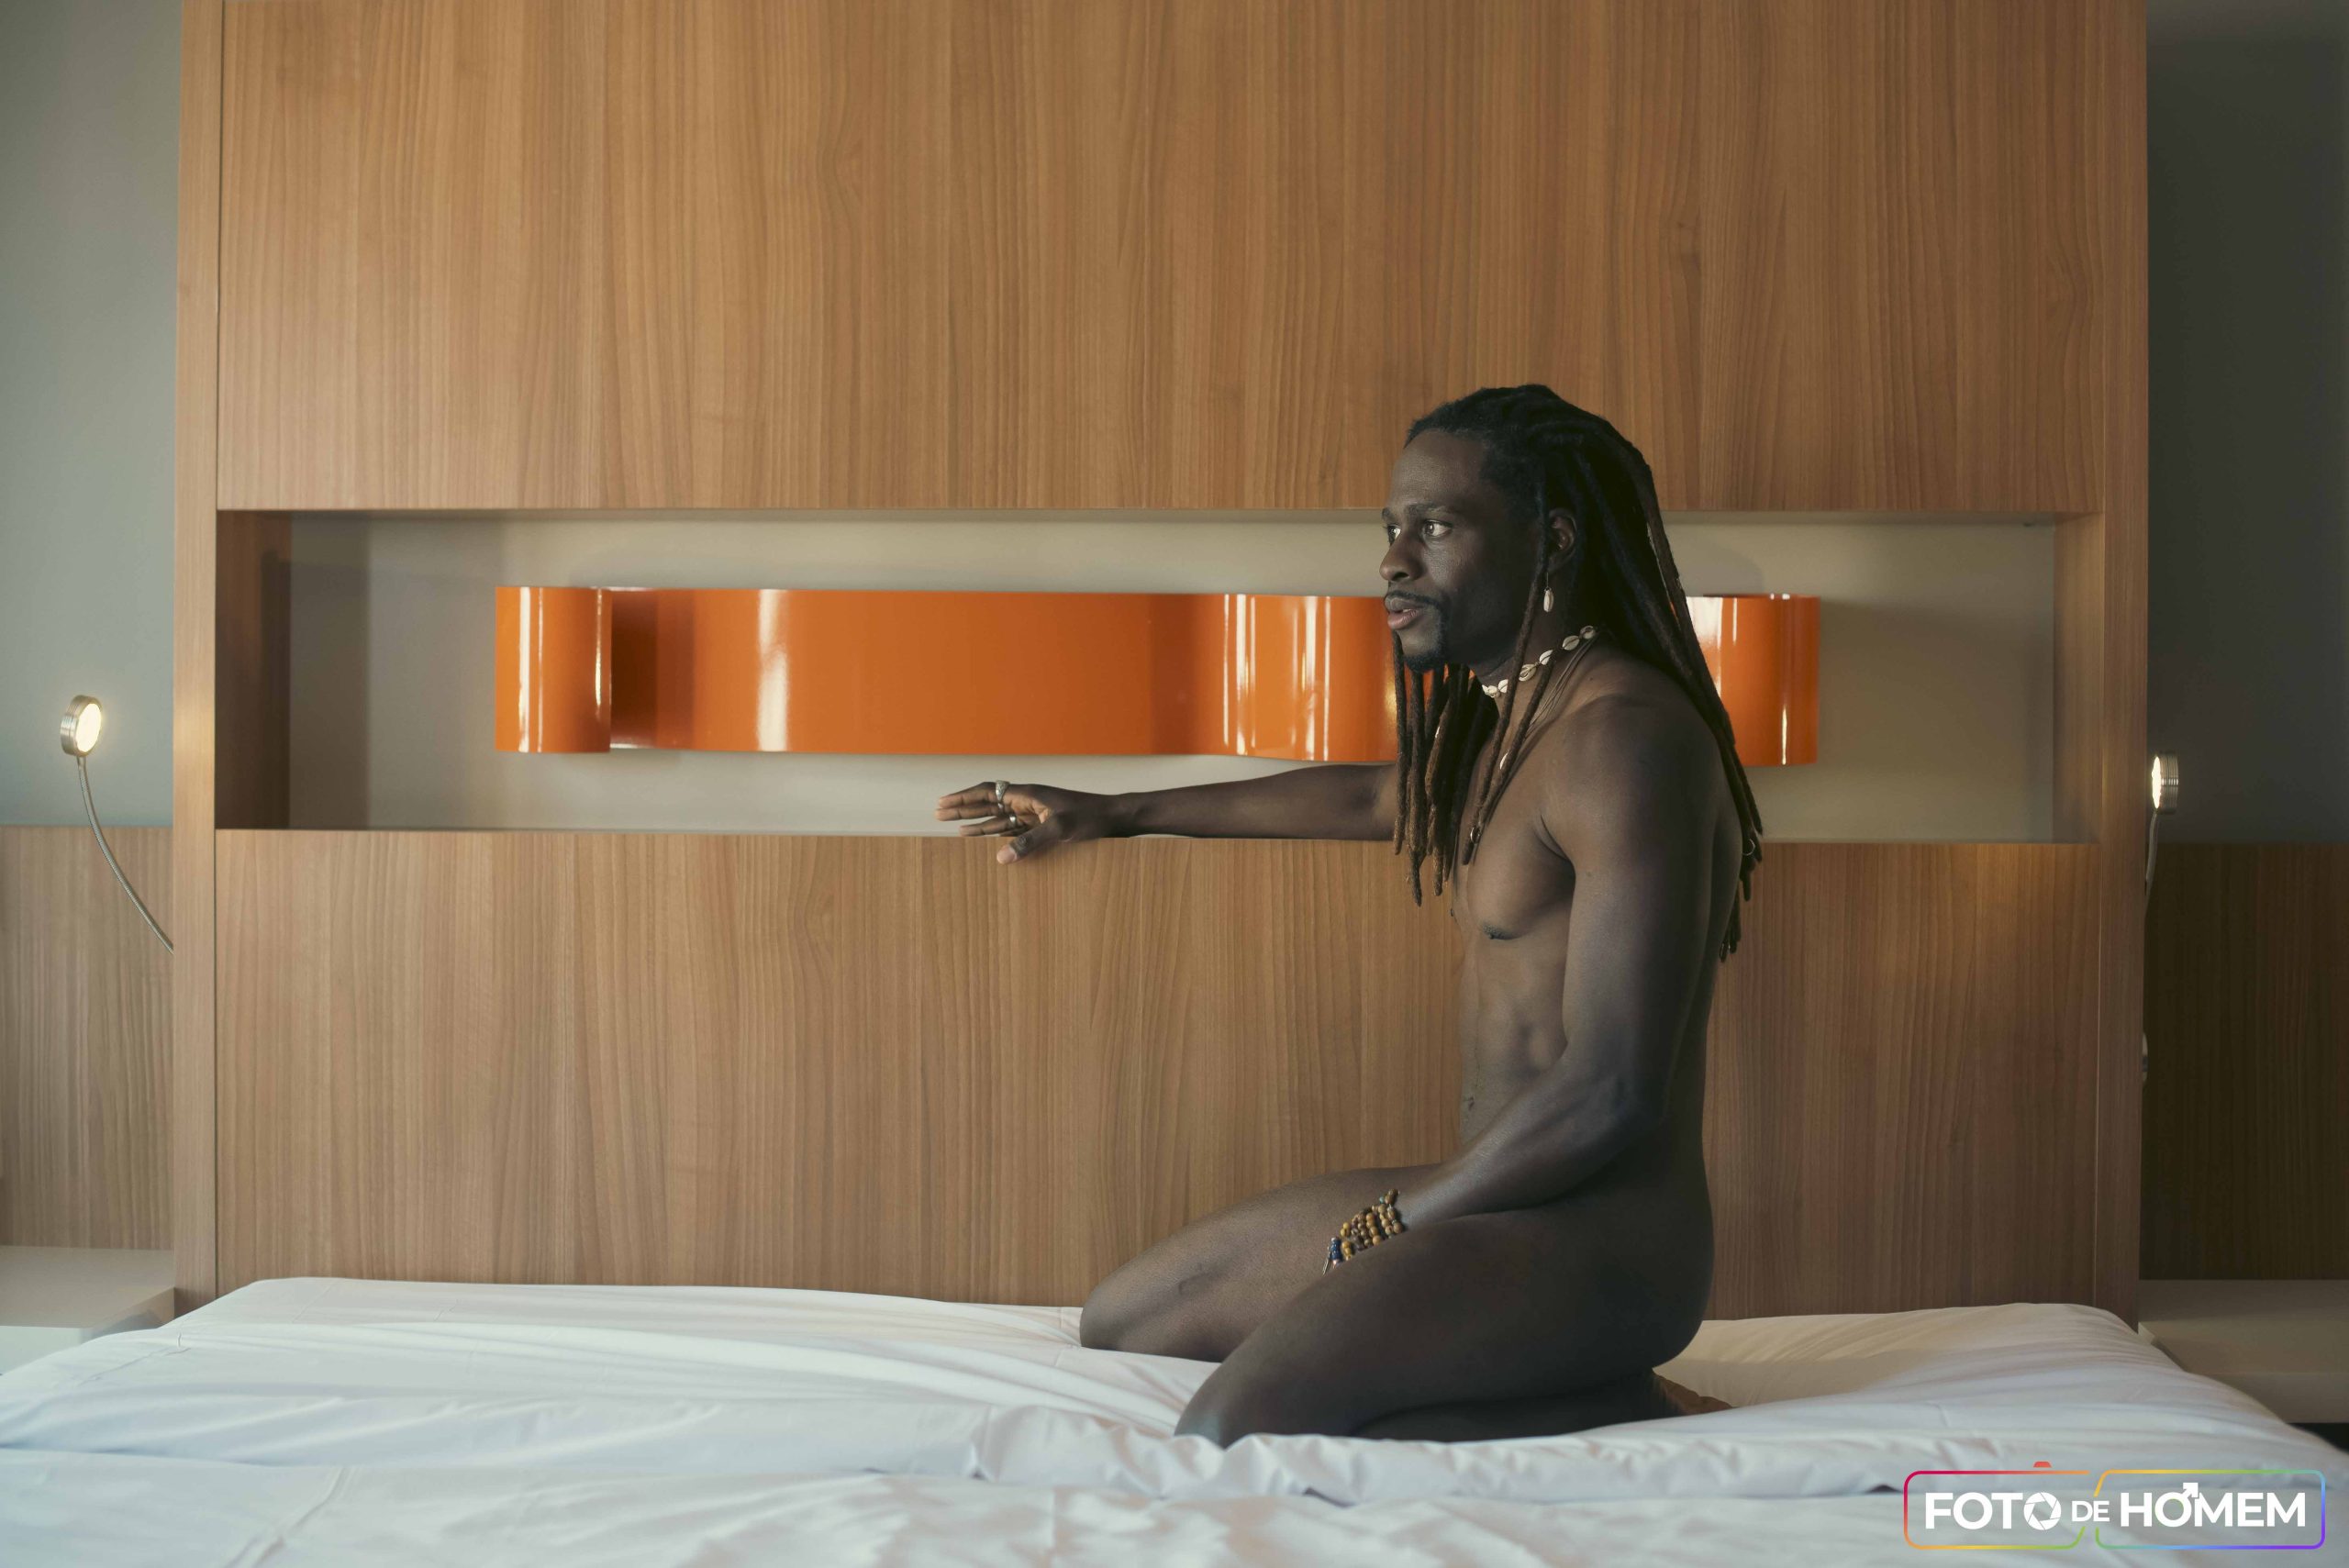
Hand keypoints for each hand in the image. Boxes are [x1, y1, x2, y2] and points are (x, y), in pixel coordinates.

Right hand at [933, 780, 1122, 864]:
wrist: (1113, 817)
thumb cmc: (1089, 817)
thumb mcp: (1059, 829)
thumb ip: (1029, 842)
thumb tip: (1000, 858)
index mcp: (1027, 794)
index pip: (987, 791)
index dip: (964, 797)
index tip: (943, 802)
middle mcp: (1027, 800)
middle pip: (988, 802)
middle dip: (963, 807)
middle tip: (938, 813)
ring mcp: (1034, 813)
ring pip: (998, 816)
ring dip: (977, 821)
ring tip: (954, 827)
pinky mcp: (1042, 825)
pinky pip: (1012, 828)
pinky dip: (996, 833)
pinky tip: (984, 839)